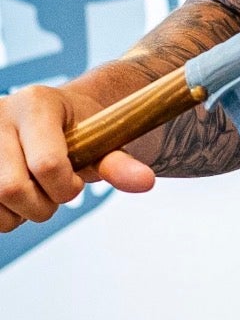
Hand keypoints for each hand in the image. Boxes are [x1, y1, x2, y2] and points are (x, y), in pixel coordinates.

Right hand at [0, 82, 155, 232]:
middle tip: (53, 193)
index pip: (47, 164)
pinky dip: (2, 215)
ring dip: (19, 213)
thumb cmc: (83, 132)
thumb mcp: (102, 142)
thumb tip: (146, 182)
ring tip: (33, 193)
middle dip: (41, 205)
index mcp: (36, 104)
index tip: (75, 180)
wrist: (59, 120)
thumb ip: (118, 162)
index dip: (65, 187)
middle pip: (11, 188)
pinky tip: (13, 199)